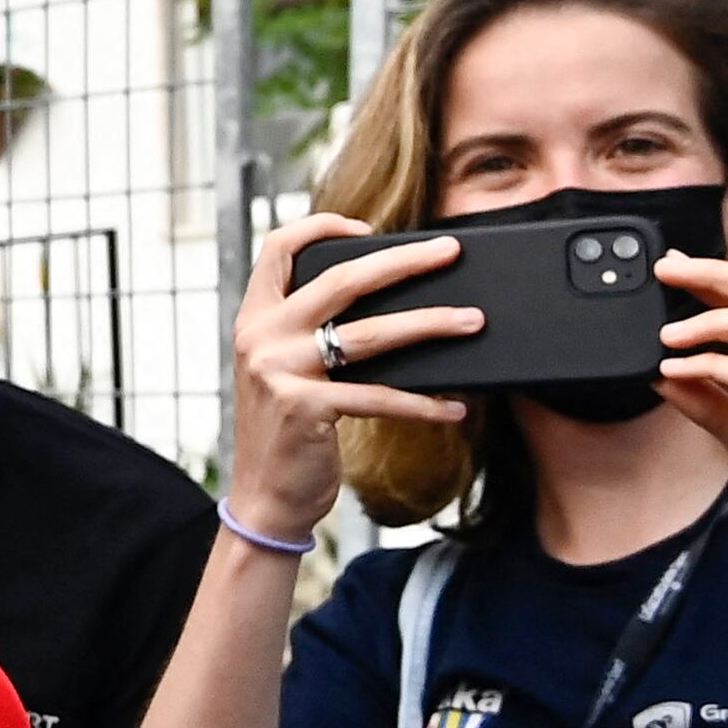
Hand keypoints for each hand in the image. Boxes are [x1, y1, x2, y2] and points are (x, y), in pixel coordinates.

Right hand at [222, 213, 479, 540]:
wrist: (265, 500)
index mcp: (254, 319)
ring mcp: (279, 371)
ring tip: (472, 321)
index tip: (367, 227)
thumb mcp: (284, 372)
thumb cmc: (289, 433)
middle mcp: (261, 337)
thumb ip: (311, 334)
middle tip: (450, 251)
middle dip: (404, 261)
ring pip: (371, 334)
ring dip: (430, 324)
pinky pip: (379, 397)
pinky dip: (423, 403)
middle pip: (342, 279)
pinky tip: (454, 407)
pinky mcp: (305, 409)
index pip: (277, 248)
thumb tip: (390, 303)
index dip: (321, 226)